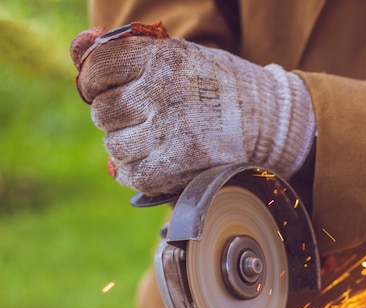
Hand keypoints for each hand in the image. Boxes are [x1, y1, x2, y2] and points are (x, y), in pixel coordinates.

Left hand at [74, 28, 315, 195]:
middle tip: (140, 116)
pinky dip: (136, 171)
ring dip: (127, 145)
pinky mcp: (178, 165)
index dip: (95, 81)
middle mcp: (162, 93)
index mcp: (163, 59)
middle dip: (116, 115)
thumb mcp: (182, 57)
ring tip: (154, 139)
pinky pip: (131, 175)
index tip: (105, 88)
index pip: (97, 68)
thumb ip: (135, 57)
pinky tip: (155, 161)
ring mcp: (170, 131)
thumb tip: (80, 57)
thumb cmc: (220, 86)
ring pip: (114, 146)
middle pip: (103, 112)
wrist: (268, 119)